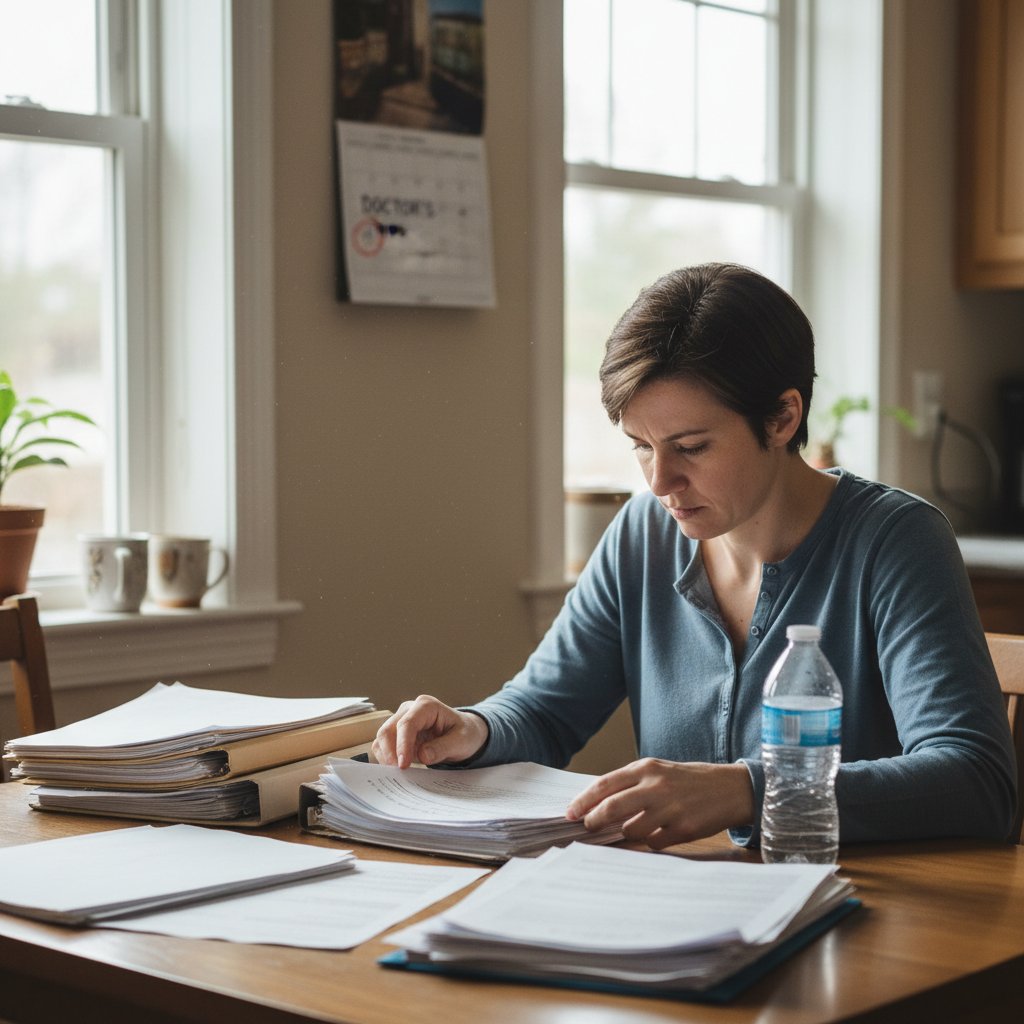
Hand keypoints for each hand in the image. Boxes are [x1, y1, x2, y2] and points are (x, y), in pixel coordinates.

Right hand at [372, 695, 489, 768]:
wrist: (464, 734)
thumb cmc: (464, 733)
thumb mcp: (462, 741)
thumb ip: (443, 747)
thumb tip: (423, 756)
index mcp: (427, 706)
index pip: (407, 723)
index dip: (402, 744)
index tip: (403, 765)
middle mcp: (409, 709)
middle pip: (388, 729)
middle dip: (390, 752)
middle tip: (399, 773)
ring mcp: (401, 720)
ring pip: (382, 738)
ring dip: (387, 757)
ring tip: (400, 774)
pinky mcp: (397, 734)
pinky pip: (383, 745)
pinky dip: (386, 758)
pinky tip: (398, 769)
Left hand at [565, 759, 754, 848]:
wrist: (731, 788)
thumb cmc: (689, 780)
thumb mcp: (659, 771)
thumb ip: (632, 784)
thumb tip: (598, 804)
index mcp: (646, 768)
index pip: (605, 785)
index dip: (584, 801)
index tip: (570, 813)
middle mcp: (655, 786)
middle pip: (611, 808)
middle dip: (594, 821)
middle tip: (587, 828)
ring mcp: (669, 808)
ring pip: (631, 830)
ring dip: (627, 833)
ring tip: (635, 828)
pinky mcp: (683, 829)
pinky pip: (654, 843)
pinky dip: (651, 841)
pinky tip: (661, 833)